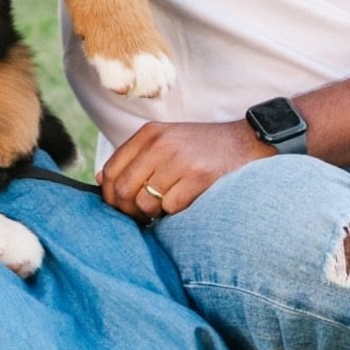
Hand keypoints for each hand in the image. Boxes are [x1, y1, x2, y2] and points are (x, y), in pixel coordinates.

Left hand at [98, 119, 268, 218]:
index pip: (111, 170)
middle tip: (141, 216)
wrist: (246, 142)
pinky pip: (170, 207)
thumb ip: (135, 157)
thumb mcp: (166, 141)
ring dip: (153, 213)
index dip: (110, 195)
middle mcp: (160, 144)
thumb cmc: (201, 148)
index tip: (120, 207)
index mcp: (149, 134)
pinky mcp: (198, 177)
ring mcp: (179, 160)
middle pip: (123, 188)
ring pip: (145, 202)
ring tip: (167, 206)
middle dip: (128, 210)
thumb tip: (103, 180)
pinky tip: (185, 203)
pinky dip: (175, 212)